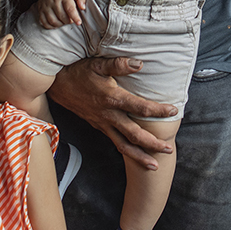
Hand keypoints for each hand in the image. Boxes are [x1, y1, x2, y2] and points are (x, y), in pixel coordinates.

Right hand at [37, 0, 85, 27]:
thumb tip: (83, 8)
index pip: (69, 8)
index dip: (75, 17)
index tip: (78, 23)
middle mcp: (53, 0)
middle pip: (61, 16)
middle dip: (68, 21)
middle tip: (72, 20)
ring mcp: (45, 5)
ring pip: (52, 21)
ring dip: (60, 24)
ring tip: (65, 21)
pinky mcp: (40, 9)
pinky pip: (44, 22)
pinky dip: (51, 26)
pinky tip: (57, 24)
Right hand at [49, 56, 177, 169]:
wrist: (57, 84)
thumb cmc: (79, 72)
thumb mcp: (98, 64)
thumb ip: (119, 64)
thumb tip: (140, 64)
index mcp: (112, 98)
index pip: (140, 107)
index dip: (158, 111)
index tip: (173, 111)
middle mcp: (108, 115)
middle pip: (134, 134)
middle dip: (152, 144)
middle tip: (168, 150)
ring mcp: (102, 123)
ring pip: (122, 145)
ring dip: (139, 156)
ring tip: (154, 165)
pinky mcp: (98, 126)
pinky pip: (114, 142)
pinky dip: (126, 151)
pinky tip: (135, 155)